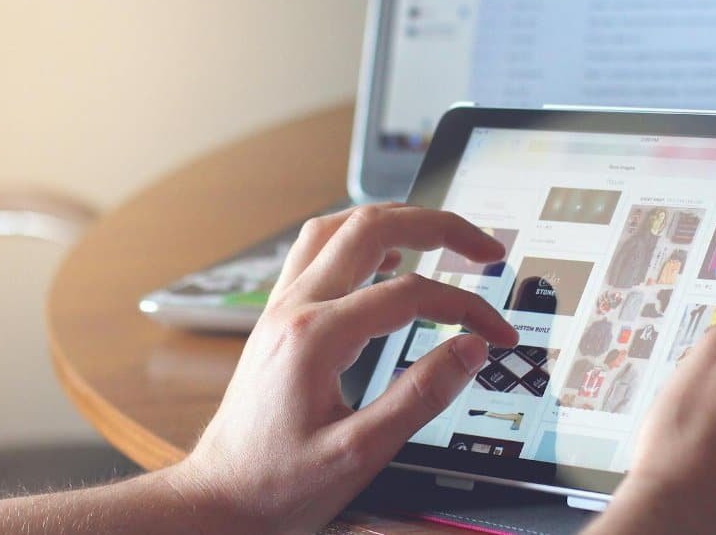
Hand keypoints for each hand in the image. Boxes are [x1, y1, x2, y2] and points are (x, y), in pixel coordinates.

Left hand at [169, 204, 518, 532]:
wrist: (218, 496)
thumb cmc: (277, 482)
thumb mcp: (359, 454)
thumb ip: (419, 398)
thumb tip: (468, 351)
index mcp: (315, 337)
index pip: (409, 294)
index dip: (466, 306)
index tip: (496, 332)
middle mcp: (294, 308)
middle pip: (370, 228)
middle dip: (438, 226)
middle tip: (485, 247)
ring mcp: (281, 307)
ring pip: (338, 227)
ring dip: (395, 220)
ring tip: (440, 235)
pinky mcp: (278, 317)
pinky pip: (317, 250)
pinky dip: (360, 239)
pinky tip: (386, 258)